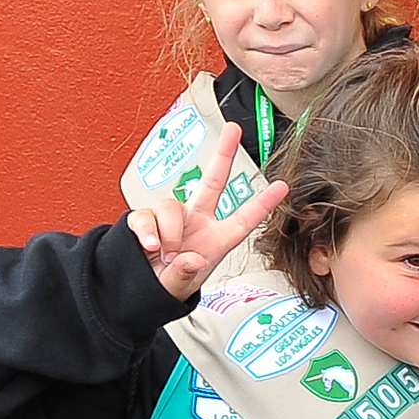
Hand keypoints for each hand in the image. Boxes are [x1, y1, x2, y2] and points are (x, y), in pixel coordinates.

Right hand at [123, 122, 284, 299]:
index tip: (283, 186)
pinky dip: (146, 231)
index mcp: (216, 240)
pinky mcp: (145, 217)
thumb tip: (191, 259)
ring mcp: (171, 217)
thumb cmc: (166, 286)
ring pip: (171, 206)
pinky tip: (149, 247)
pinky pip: (144, 216)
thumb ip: (185, 275)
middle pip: (212, 182)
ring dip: (169, 232)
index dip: (263, 204)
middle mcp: (196, 222)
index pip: (243, 220)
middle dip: (222, 154)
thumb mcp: (179, 288)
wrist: (134, 289)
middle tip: (233, 129)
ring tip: (165, 255)